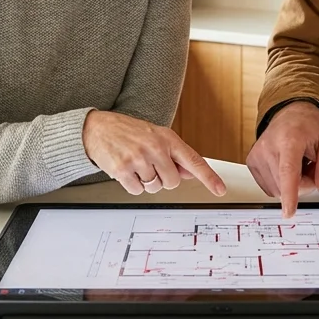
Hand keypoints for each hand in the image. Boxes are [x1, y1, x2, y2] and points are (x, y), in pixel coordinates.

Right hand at [82, 110, 226, 196]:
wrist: (98, 128)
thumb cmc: (129, 132)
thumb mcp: (155, 136)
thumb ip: (174, 155)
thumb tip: (190, 172)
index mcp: (167, 138)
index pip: (193, 161)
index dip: (209, 178)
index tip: (220, 190)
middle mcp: (155, 147)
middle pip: (172, 182)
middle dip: (162, 179)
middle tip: (149, 165)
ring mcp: (138, 159)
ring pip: (154, 187)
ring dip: (145, 181)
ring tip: (135, 164)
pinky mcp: (122, 169)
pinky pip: (137, 191)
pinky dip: (132, 185)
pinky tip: (126, 170)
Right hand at [245, 101, 318, 217]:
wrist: (291, 113)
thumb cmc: (311, 126)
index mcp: (290, 139)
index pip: (288, 170)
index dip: (290, 193)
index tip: (288, 211)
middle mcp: (268, 146)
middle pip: (286, 185)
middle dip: (304, 184)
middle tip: (311, 167)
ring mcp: (257, 154)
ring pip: (277, 189)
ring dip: (292, 184)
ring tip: (299, 164)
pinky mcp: (252, 162)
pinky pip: (269, 187)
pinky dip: (281, 182)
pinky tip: (286, 167)